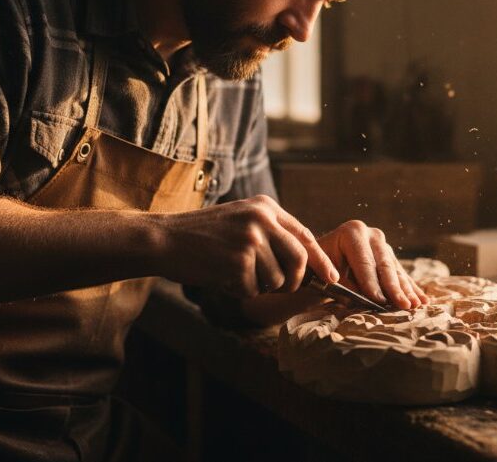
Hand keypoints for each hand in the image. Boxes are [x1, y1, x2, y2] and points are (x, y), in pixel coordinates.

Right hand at [156, 195, 338, 296]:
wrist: (163, 239)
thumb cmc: (203, 236)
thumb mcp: (242, 220)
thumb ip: (272, 234)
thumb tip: (307, 263)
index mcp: (266, 206)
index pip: (305, 235)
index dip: (321, 260)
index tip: (332, 278)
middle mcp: (262, 218)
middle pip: (299, 259)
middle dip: (294, 281)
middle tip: (279, 287)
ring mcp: (250, 239)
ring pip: (277, 279)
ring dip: (259, 286)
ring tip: (235, 273)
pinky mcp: (237, 261)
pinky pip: (253, 289)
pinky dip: (239, 290)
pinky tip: (221, 276)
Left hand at [317, 220, 427, 309]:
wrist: (319, 257)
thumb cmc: (318, 266)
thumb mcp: (324, 273)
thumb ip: (342, 285)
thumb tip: (362, 299)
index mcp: (352, 232)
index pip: (364, 263)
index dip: (372, 284)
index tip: (379, 301)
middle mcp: (371, 234)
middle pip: (384, 266)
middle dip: (394, 289)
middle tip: (404, 306)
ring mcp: (383, 243)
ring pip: (396, 270)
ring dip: (407, 290)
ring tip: (416, 306)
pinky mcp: (389, 255)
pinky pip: (401, 273)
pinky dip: (411, 288)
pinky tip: (423, 300)